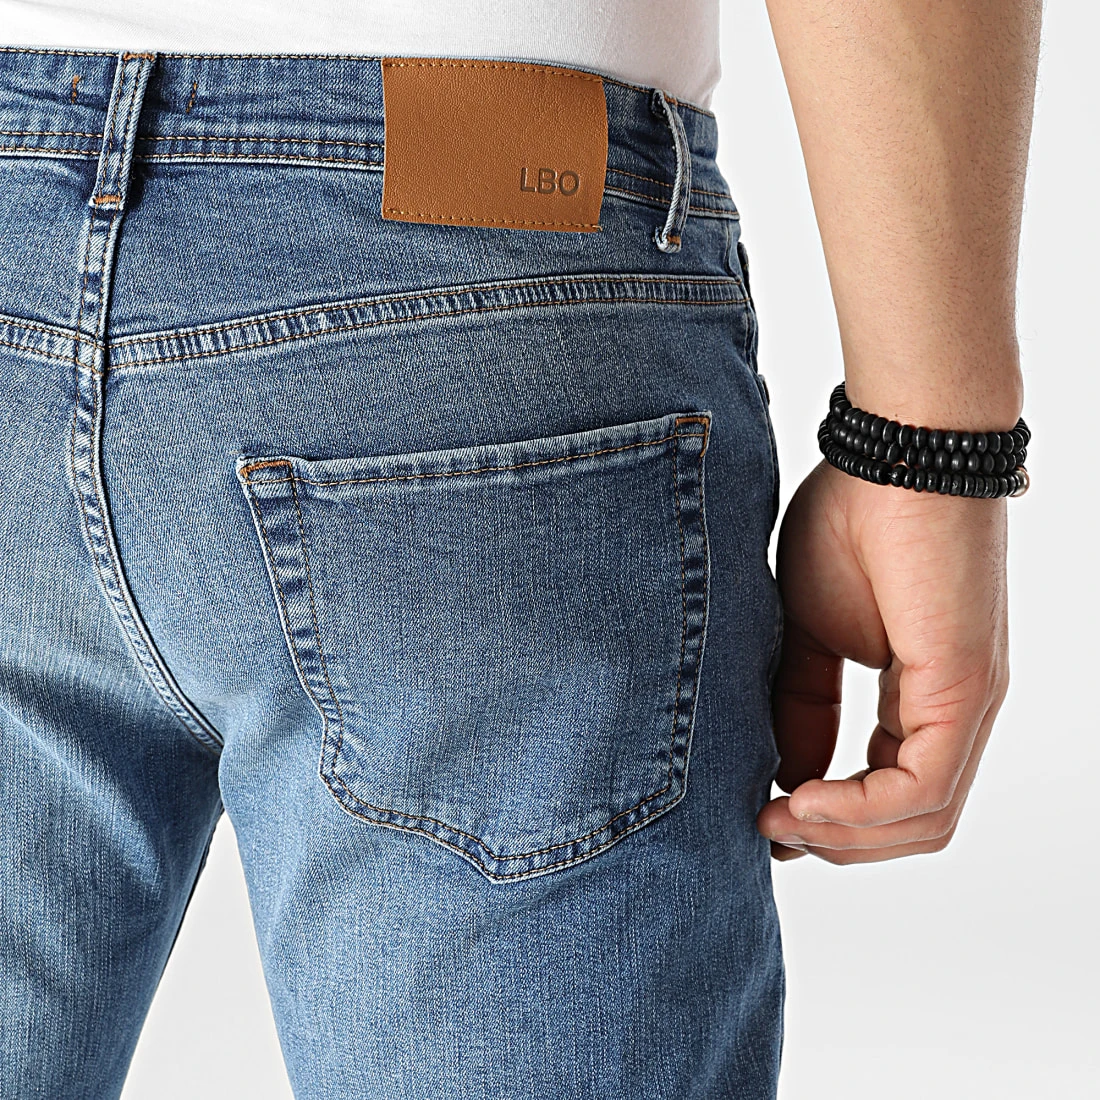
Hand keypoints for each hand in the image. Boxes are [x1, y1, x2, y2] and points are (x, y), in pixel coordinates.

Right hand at [756, 458, 1010, 862]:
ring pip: (923, 821)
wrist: (896, 452)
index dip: (824, 818)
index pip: (886, 789)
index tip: (760, 817)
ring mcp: (967, 703)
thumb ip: (800, 704)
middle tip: (766, 828)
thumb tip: (778, 772)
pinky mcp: (964, 688)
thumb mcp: (807, 630)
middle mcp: (956, 710)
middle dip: (834, 841)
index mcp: (924, 696)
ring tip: (777, 816)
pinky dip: (857, 810)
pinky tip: (801, 798)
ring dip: (843, 836)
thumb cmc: (853, 521)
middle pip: (911, 823)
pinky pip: (921, 788)